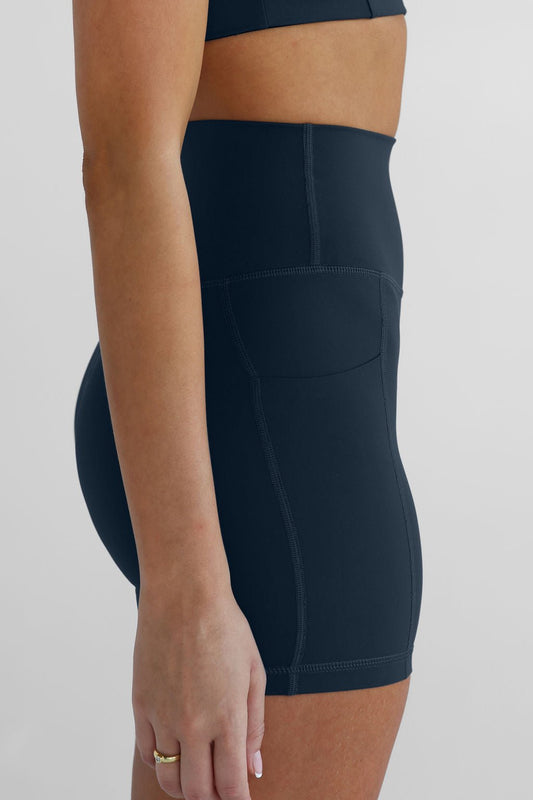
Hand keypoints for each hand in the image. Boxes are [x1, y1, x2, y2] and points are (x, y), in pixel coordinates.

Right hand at [132, 585, 266, 798]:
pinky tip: (175, 751)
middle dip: (212, 798)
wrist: (183, 595)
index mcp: (227, 717)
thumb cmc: (225, 627)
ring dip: (185, 787)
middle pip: (198, 792)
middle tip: (221, 788)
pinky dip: (162, 762)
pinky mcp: (140, 706)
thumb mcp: (254, 672)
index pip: (230, 786)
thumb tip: (254, 769)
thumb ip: (255, 725)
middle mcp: (193, 725)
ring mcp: (163, 717)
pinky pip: (147, 754)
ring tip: (198, 775)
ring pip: (169, 780)